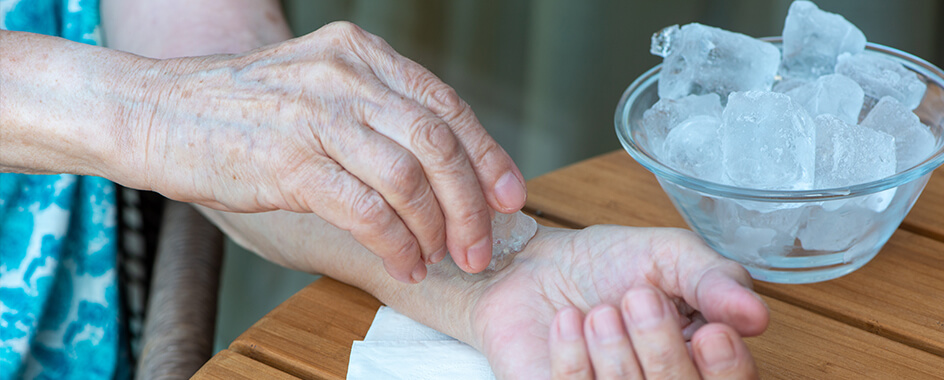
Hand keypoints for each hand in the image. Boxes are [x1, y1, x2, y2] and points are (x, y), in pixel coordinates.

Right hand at [123, 22, 524, 282]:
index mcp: (360, 55)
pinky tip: (404, 261)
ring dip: (436, 229)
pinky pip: (367, 210)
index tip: (509, 196)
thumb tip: (446, 169)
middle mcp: (344, 77)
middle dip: (471, 203)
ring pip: (410, 178)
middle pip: (438, 143)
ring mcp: (315, 115)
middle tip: (480, 245)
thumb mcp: (320, 88)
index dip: (488, 155)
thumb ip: (377, 114)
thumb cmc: (243, 110)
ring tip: (439, 257)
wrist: (156, 111)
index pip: (445, 106)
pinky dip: (397, 243)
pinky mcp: (287, 161)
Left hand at [461, 226, 767, 378]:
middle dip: (662, 349)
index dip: (727, 368)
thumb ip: (714, 281)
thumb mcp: (670, 256)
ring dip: (615, 351)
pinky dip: (573, 358)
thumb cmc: (605, 263)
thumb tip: (755, 316)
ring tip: (599, 311)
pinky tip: (568, 323)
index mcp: (703, 358)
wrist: (532, 264)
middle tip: (637, 299)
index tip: (713, 332)